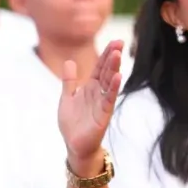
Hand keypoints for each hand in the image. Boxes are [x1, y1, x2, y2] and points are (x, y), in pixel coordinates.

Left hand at [59, 40, 122, 174]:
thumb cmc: (73, 123)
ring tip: (118, 54)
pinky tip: (117, 77)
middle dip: (112, 57)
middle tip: (119, 42)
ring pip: (109, 83)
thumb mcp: (67, 98)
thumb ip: (69, 81)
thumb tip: (69, 61)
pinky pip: (109, 99)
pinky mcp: (103, 115)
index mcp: (90, 88)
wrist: (75, 145)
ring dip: (114, 69)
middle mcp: (98, 93)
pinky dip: (112, 88)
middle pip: (107, 71)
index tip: (114, 41)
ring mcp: (102, 103)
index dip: (105, 55)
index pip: (99, 68)